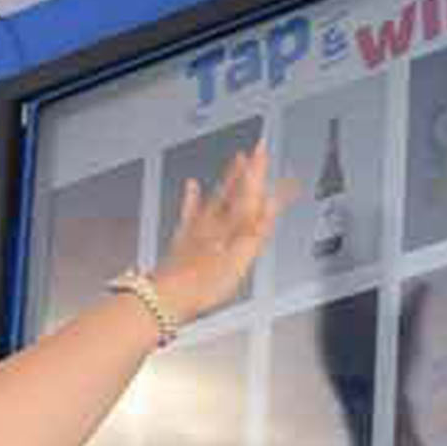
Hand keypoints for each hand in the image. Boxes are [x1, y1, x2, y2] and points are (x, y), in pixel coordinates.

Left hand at [151, 138, 291, 325]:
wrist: (168, 295)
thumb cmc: (203, 284)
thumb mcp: (240, 260)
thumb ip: (257, 229)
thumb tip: (272, 202)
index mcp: (231, 228)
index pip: (254, 195)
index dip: (267, 178)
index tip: (278, 163)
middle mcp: (215, 223)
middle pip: (238, 191)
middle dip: (251, 170)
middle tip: (260, 149)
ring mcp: (198, 229)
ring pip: (218, 196)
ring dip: (229, 177)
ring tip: (238, 159)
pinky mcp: (182, 239)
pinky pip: (189, 211)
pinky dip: (192, 197)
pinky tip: (191, 184)